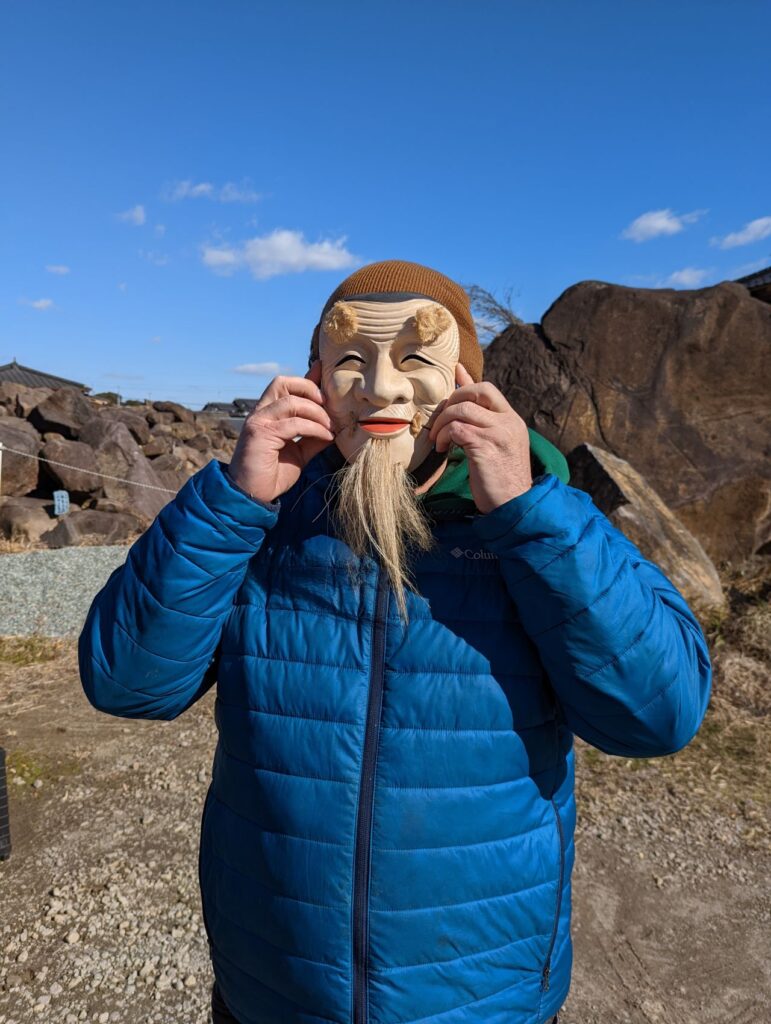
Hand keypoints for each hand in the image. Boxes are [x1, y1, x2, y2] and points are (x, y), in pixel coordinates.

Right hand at [226, 359, 334, 502]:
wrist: (252, 494)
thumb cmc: (272, 474)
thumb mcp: (299, 452)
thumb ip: (313, 437)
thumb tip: (334, 427)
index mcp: (268, 413)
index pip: (286, 386)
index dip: (306, 379)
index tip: (323, 372)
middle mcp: (261, 413)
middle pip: (283, 383)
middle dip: (309, 388)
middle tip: (328, 405)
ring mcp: (259, 421)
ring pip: (291, 401)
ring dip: (316, 412)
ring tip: (331, 426)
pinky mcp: (260, 434)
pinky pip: (294, 424)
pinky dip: (314, 428)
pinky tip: (326, 436)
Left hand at [427, 363, 531, 513]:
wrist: (514, 506)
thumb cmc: (501, 479)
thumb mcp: (497, 445)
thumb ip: (484, 424)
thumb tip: (470, 408)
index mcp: (512, 420)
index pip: (488, 389)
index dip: (466, 383)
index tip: (453, 376)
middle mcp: (508, 422)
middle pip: (477, 390)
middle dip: (452, 399)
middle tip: (441, 419)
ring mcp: (498, 432)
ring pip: (462, 408)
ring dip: (443, 421)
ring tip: (439, 439)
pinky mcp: (485, 446)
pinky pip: (457, 428)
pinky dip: (444, 436)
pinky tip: (442, 449)